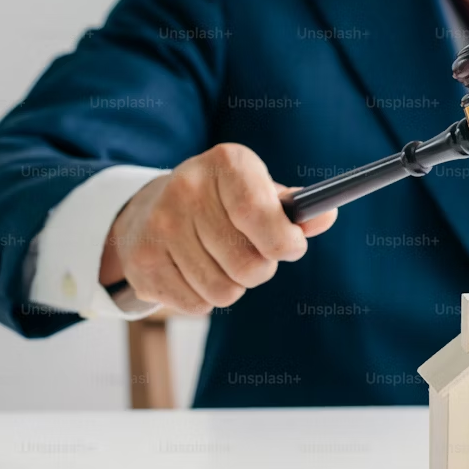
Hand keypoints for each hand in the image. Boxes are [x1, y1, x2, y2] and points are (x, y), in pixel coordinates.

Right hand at [98, 143, 336, 313]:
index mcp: (224, 162)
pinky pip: (197, 305)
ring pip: (224, 291)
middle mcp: (186, 189)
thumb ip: (294, 208)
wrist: (147, 211)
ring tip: (219, 262)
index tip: (292, 248)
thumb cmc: (221, 204)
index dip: (284, 241)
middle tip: (251, 256)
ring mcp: (160, 226)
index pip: (257, 212)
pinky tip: (192, 272)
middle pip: (247, 264)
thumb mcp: (256, 191)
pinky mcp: (143, 262)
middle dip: (260, 269)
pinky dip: (203, 298)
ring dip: (232, 286)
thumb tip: (326, 215)